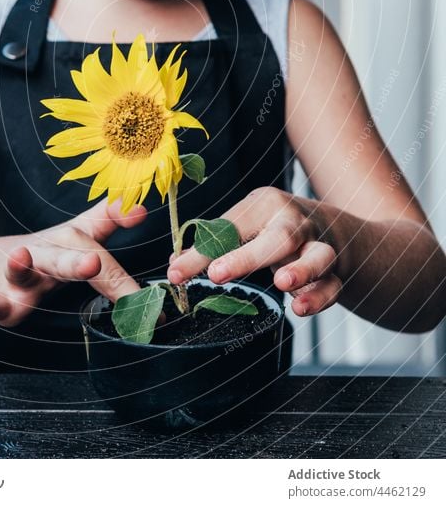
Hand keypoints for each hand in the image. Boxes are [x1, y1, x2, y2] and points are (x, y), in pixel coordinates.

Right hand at [0, 198, 146, 327]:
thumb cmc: (47, 255)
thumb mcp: (78, 236)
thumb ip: (108, 221)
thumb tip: (142, 207)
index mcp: (70, 243)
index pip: (97, 232)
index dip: (118, 219)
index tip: (140, 214)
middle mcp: (46, 254)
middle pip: (62, 256)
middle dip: (77, 261)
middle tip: (92, 263)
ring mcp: (18, 275)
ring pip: (19, 270)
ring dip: (18, 264)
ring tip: (19, 257)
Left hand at [167, 186, 341, 316]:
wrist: (333, 228)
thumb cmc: (275, 227)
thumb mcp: (246, 225)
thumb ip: (214, 243)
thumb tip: (177, 264)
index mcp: (266, 205)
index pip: (231, 228)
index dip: (201, 251)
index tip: (176, 273)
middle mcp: (296, 223)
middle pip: (278, 236)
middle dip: (247, 256)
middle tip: (217, 274)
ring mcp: (320, 246)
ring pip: (318, 256)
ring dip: (302, 270)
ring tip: (281, 284)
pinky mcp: (336, 272)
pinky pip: (332, 285)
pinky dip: (319, 297)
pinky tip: (300, 307)